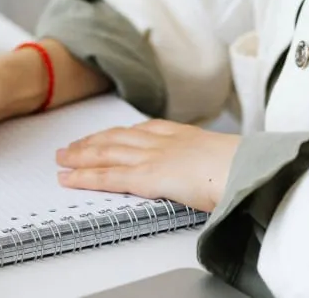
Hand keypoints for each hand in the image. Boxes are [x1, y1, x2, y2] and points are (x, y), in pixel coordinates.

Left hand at [55, 120, 239, 212]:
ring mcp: (151, 157)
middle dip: (91, 142)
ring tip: (62, 159)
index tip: (104, 135)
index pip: (140, 131)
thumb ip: (208, 159)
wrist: (246, 167)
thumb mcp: (223, 155)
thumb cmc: (243, 166)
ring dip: (80, 156)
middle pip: (116, 138)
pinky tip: (68, 178)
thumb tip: (214, 171)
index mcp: (180, 134)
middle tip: (71, 146)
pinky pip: (108, 177)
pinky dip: (84, 177)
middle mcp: (160, 141)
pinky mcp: (146, 177)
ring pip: (106, 153)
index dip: (117, 134)